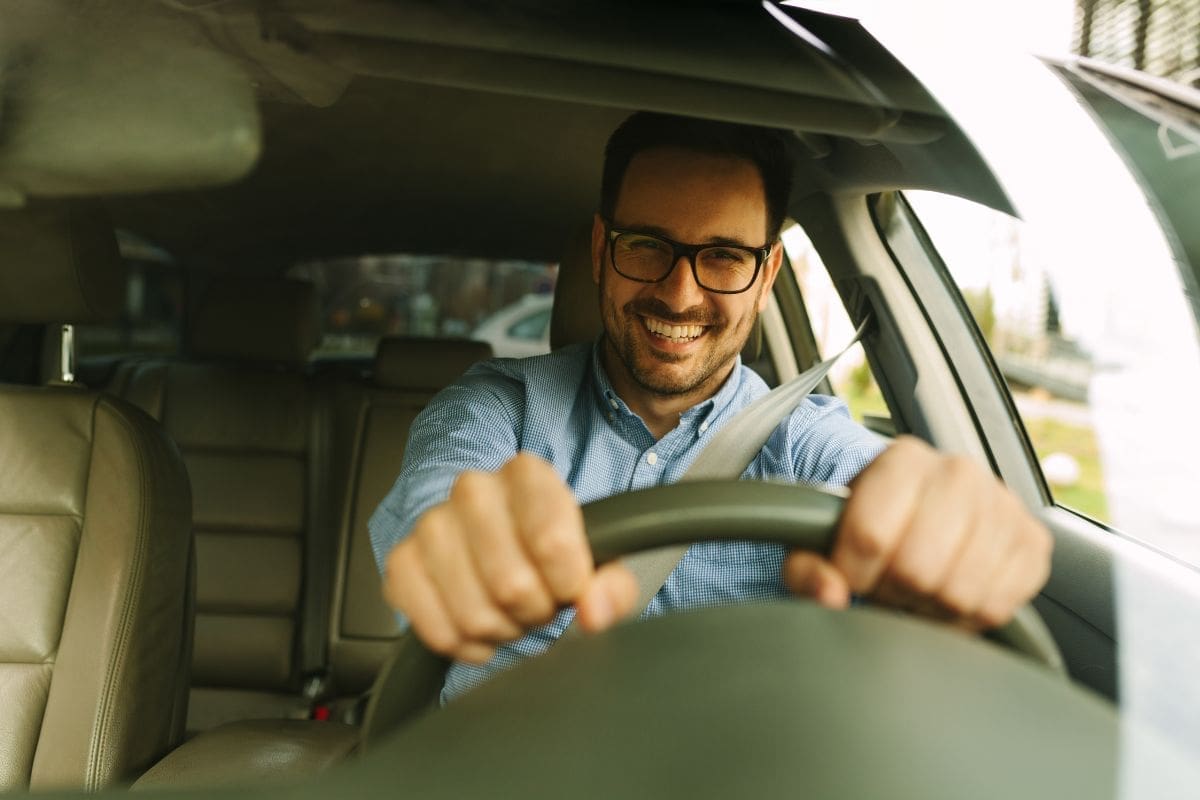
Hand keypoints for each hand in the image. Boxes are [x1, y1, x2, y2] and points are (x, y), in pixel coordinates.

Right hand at [382, 453, 637, 662]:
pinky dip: (465, 645)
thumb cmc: (552, 551)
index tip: (571, 587)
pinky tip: (480, 629)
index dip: (568, 585)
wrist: (505, 546)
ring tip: (510, 611)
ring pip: (473, 614)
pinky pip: (436, 630)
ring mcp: (431, 525)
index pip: (551, 543)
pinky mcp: (402, 563)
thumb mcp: (598, 562)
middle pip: (511, 585)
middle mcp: (473, 489)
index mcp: (527, 475)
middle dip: (534, 611)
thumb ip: (612, 586)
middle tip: (539, 602)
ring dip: (501, 630)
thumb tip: (596, 612)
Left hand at [782, 436, 1051, 628]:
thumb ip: (807, 568)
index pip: (871, 534)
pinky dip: (967, 616)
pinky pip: (997, 605)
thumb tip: (830, 592)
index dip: (853, 573)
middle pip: (917, 567)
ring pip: (958, 592)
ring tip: (917, 587)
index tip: (851, 575)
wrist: (920, 511)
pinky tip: (949, 594)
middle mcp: (959, 472)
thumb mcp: (821, 541)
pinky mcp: (1033, 543)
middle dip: (893, 591)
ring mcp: (1004, 505)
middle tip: (887, 583)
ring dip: (929, 606)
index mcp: (902, 460)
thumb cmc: (869, 527)